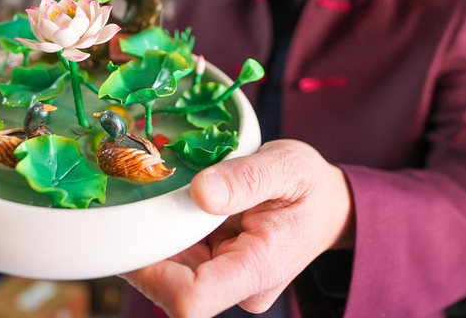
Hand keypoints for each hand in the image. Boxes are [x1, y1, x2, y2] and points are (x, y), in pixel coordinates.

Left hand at [121, 139, 353, 317]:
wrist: (326, 206)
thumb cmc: (310, 186)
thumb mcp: (287, 165)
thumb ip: (247, 178)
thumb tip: (200, 192)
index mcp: (260, 268)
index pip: (192, 299)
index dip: (152, 274)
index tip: (139, 230)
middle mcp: (239, 288)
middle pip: (171, 287)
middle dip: (150, 247)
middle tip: (147, 197)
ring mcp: (226, 285)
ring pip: (169, 274)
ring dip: (158, 239)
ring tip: (171, 197)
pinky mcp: (215, 274)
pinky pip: (177, 262)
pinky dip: (168, 235)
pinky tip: (179, 208)